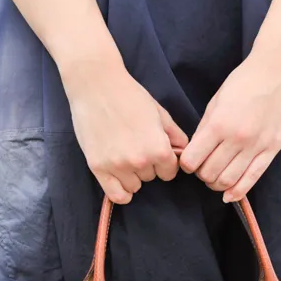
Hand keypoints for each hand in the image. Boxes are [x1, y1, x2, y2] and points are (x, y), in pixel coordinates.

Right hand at [64, 61, 188, 203]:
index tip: (156, 151)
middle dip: (147, 165)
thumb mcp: (159, 113)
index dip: (165, 162)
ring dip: (132, 175)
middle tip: (135, 146)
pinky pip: (116, 196)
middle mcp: (140, 161)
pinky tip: (120, 180)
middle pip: (151, 178)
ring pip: (134, 186)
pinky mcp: (98, 168)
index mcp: (159, 149)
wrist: (96, 84)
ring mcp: (117, 166)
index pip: (169, 172)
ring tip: (123, 154)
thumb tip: (184, 152)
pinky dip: (121, 192)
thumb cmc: (129, 95)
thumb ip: (175, 135)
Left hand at [179, 51, 280, 201]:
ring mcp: (256, 146)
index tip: (189, 161)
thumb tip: (195, 152)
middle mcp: (237, 138)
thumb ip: (205, 129)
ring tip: (216, 177)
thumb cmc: (244, 81)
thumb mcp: (216, 101)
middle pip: (209, 174)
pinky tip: (229, 194)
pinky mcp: (271, 150)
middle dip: (202, 175)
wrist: (279, 69)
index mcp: (219, 124)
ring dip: (217, 184)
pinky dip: (237, 192)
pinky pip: (252, 179)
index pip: (193, 160)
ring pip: (228, 181)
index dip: (187, 165)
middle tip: (203, 168)